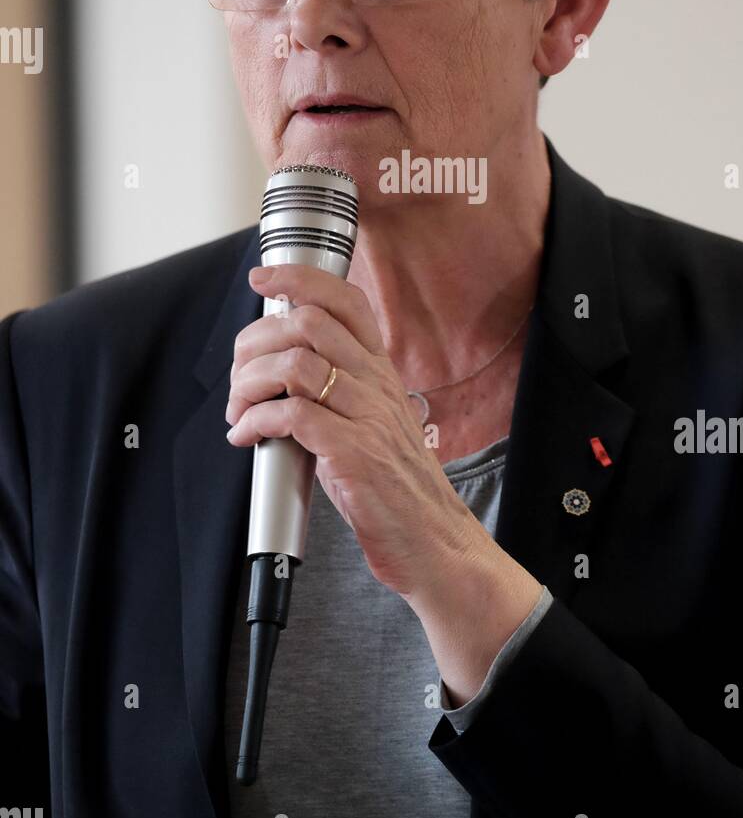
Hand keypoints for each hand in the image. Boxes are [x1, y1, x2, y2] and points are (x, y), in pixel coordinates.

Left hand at [225, 263, 483, 599]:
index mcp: (380, 370)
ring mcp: (367, 416)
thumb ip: (334, 390)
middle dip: (254, 341)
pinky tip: (247, 436)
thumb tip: (275, 370)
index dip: (299, 278)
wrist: (429, 539)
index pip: (345, 300)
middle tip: (237, 376)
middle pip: (307, 322)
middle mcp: (376, 383)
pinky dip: (256, 421)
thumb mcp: (370, 421)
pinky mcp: (354, 453)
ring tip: (238, 410)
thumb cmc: (391, 485)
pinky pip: (292, 415)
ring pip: (295, 364)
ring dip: (249, 383)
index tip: (263, 278)